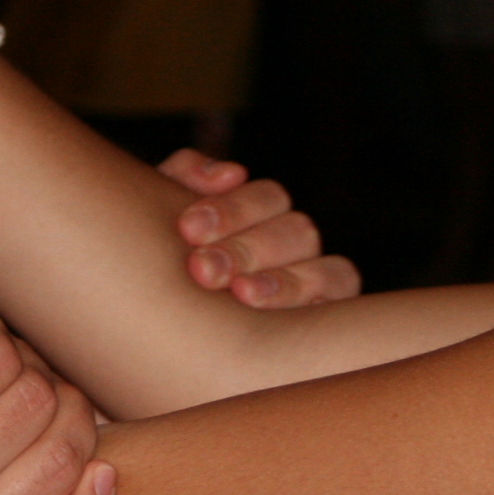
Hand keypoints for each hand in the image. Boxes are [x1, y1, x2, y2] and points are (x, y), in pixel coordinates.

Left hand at [158, 149, 361, 307]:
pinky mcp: (328, 318)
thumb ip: (184, 178)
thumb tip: (229, 174)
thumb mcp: (159, 214)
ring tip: (241, 294)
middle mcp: (293, 244)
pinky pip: (340, 302)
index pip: (266, 198)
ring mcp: (318, 281)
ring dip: (283, 281)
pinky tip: (270, 317)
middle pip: (295, 230)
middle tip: (202, 269)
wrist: (152, 320)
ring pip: (328, 267)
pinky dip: (311, 301)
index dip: (232, 209)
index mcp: (260, 214)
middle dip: (247, 248)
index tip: (189, 229)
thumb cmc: (158, 260)